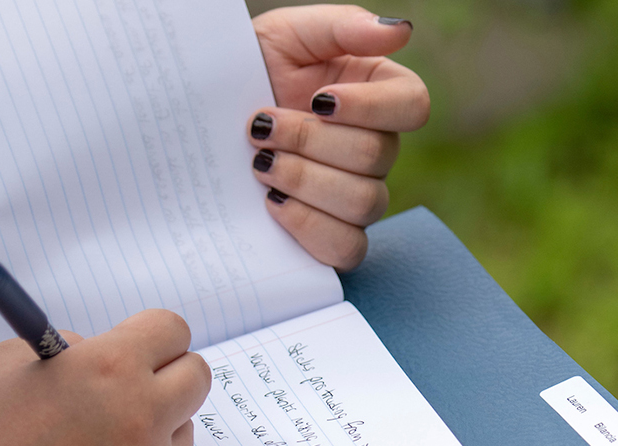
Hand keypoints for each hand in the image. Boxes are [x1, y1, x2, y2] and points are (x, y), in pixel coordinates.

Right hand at [0, 310, 210, 445]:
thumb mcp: (8, 363)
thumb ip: (66, 347)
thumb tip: (98, 349)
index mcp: (112, 367)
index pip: (171, 330)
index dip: (153, 335)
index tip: (139, 344)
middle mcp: (144, 416)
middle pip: (196, 376)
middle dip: (170, 374)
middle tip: (137, 383)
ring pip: (182, 430)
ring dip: (156, 426)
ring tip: (100, 439)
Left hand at [250, 5, 429, 270]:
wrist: (204, 121)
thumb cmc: (250, 72)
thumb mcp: (288, 35)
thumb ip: (343, 26)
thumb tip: (401, 31)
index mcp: (378, 95)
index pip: (413, 105)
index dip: (369, 108)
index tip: (319, 100)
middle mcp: (376, 150)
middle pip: (376, 156)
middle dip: (309, 141)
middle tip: (262, 129)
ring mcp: (357, 198)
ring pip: (364, 203)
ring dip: (304, 180)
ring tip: (261, 165)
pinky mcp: (332, 237)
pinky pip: (347, 248)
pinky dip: (310, 227)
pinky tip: (274, 204)